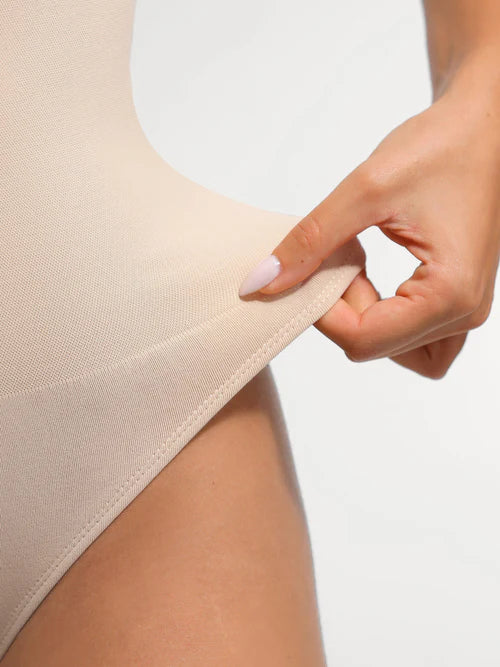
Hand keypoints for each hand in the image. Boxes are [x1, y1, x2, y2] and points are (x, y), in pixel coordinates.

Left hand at [242, 60, 499, 377]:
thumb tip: (262, 283)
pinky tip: (371, 278)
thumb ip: (311, 241)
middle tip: (338, 262)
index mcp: (450, 294)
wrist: (484, 126)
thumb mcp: (366, 190)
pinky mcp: (458, 299)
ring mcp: (465, 310)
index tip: (312, 265)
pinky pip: (412, 335)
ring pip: (396, 351)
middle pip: (376, 347)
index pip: (362, 339)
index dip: (321, 309)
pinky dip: (383, 317)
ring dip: (364, 321)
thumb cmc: (441, 146)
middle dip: (343, 311)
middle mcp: (465, 313)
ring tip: (357, 272)